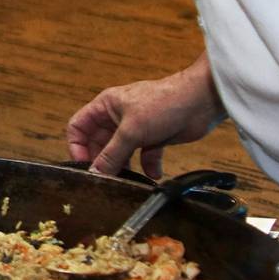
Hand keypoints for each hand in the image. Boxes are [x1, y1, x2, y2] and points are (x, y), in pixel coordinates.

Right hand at [65, 57, 220, 177]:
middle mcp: (118, 117)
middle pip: (99, 143)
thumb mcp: (132, 131)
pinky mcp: (155, 137)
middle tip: (106, 177)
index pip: (79, 126)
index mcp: (106, 106)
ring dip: (124, 165)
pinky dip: (148, 165)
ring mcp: (137, 128)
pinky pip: (144, 156)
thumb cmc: (164, 103)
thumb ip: (112, 154)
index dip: (77, 146)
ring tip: (127, 178)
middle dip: (103, 160)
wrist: (201, 101)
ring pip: (121, 152)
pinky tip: (153, 173)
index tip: (84, 165)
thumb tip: (95, 173)